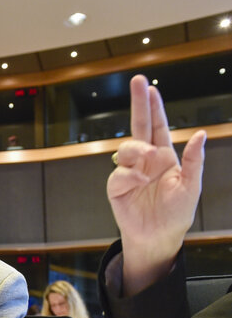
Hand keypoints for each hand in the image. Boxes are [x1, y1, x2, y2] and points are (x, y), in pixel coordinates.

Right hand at [107, 74, 205, 294]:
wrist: (159, 236)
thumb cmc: (177, 212)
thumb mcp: (192, 186)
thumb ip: (194, 160)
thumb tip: (199, 134)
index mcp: (164, 156)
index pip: (158, 126)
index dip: (154, 107)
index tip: (150, 87)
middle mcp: (145, 160)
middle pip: (139, 126)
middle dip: (139, 103)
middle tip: (138, 81)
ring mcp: (129, 171)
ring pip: (127, 148)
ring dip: (137, 149)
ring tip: (147, 160)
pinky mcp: (116, 186)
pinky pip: (118, 173)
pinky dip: (129, 175)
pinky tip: (139, 181)